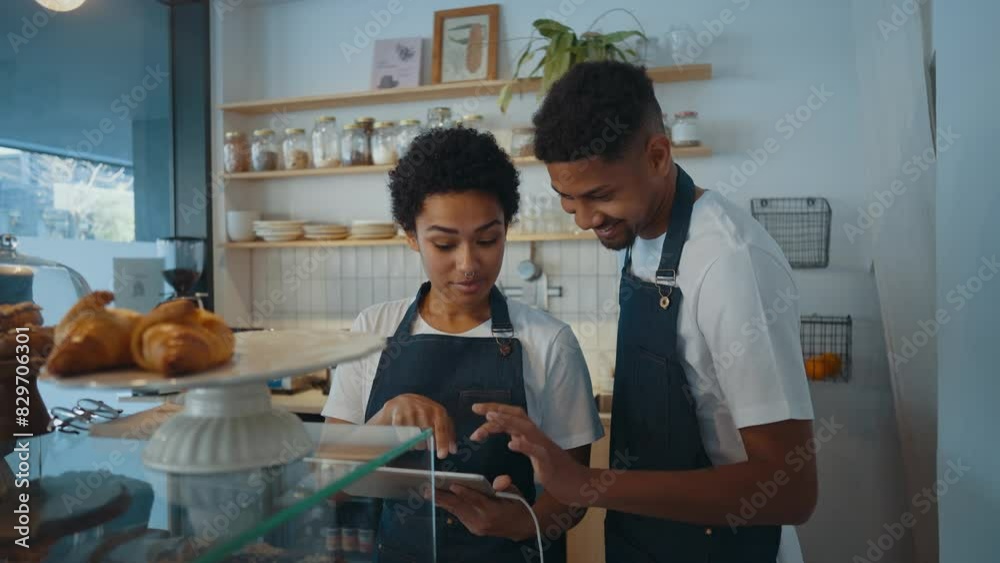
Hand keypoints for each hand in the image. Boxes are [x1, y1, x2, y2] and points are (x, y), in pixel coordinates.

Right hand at [368, 393, 456, 458]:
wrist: (402, 401)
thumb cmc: (423, 412)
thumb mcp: (438, 419)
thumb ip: (447, 433)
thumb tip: (453, 450)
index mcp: (438, 411)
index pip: (441, 428)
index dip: (442, 442)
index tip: (442, 455)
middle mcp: (425, 408)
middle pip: (427, 434)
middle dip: (425, 444)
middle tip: (422, 444)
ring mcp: (410, 410)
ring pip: (414, 436)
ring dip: (413, 442)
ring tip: (412, 437)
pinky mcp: (397, 413)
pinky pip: (401, 433)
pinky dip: (403, 437)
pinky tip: (403, 434)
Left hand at [434, 475, 533, 540]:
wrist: (521, 527)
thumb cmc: (517, 505)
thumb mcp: (516, 493)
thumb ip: (505, 486)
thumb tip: (498, 481)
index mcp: (494, 511)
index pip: (477, 500)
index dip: (465, 492)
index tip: (452, 485)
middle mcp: (483, 521)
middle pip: (461, 507)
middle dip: (444, 498)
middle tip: (429, 490)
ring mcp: (477, 527)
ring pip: (457, 512)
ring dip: (442, 502)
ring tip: (429, 493)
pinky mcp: (473, 528)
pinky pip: (459, 515)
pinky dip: (449, 506)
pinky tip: (439, 499)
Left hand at [470, 403, 588, 504]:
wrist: (579, 485)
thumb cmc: (556, 472)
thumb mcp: (535, 457)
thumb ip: (524, 446)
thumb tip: (511, 439)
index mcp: (533, 435)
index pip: (514, 416)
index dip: (496, 409)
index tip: (477, 409)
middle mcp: (538, 436)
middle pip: (517, 416)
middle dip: (496, 410)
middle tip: (475, 409)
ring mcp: (544, 448)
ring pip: (525, 428)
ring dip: (507, 421)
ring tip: (490, 418)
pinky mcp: (549, 462)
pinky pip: (537, 451)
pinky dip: (525, 446)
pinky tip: (512, 444)